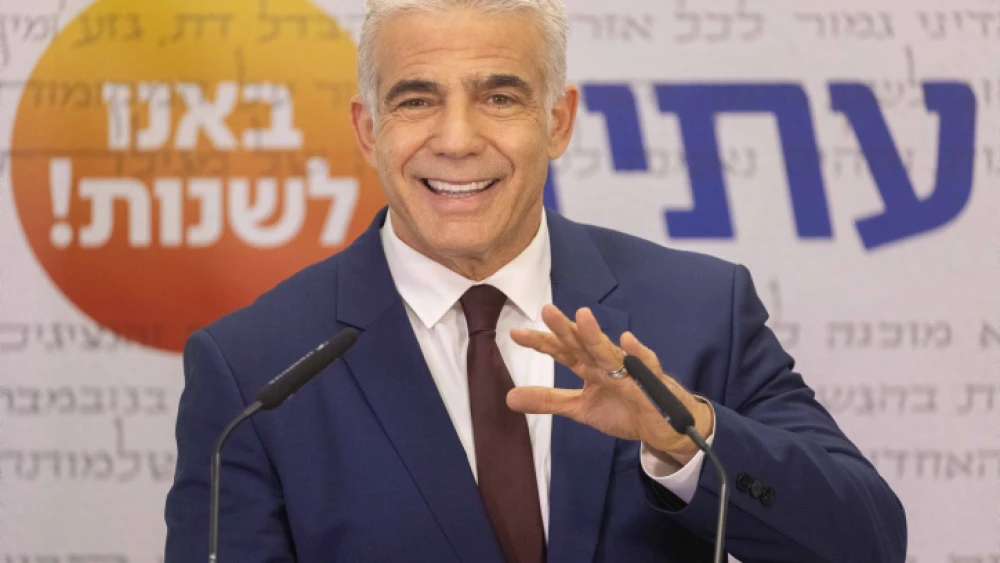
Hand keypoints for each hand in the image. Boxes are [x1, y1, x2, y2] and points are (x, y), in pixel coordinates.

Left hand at [508, 305, 713, 464]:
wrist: (663, 427)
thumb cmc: (624, 409)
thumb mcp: (581, 408)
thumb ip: (549, 401)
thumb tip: (509, 397)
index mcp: (588, 367)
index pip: (562, 350)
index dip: (541, 342)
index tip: (515, 333)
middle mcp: (606, 363)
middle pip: (582, 344)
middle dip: (565, 329)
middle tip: (546, 310)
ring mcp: (629, 369)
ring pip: (610, 351)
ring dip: (596, 335)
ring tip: (582, 316)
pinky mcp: (652, 381)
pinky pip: (646, 366)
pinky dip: (639, 354)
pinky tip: (629, 341)